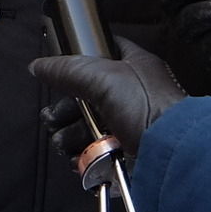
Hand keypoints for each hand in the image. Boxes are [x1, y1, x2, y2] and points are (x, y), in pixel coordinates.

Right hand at [30, 40, 185, 170]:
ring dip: (69, 136)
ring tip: (63, 142)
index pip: (104, 52)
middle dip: (65, 110)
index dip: (81, 58)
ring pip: (88, 128)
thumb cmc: (147, 107)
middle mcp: (132, 96)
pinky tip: (78, 158)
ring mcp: (128, 126)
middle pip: (87, 98)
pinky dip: (83, 157)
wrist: (172, 154)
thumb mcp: (103, 77)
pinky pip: (96, 153)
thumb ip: (67, 69)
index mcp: (134, 67)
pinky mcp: (125, 154)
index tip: (60, 70)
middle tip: (52, 118)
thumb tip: (37, 66)